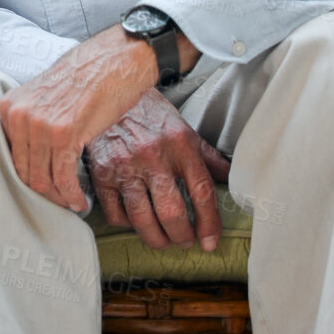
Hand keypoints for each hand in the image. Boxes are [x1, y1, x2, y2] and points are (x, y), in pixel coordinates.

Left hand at [0, 26, 165, 211]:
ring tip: (73, 203)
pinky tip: (80, 200)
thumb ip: (32, 123)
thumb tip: (31, 160)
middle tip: (61, 202)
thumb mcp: (44, 98)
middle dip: (44, 193)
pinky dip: (71, 195)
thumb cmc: (86, 79)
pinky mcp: (64, 133)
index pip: (11, 156)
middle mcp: (19, 115)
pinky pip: (63, 177)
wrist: (115, 60)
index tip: (45, 189)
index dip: (29, 179)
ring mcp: (39, 124)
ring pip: (42, 179)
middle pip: (24, 172)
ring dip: (59, 198)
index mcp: (10, 106)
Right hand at [86, 90, 231, 250]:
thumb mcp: (184, 130)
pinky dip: (126, 224)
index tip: (210, 243)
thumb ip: (208, 157)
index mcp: (180, 145)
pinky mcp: (101, 172)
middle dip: (182, 237)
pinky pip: (114, 213)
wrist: (110, 90)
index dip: (209, 224)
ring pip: (142, 219)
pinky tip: (135, 221)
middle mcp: (153, 156)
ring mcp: (124, 165)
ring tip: (163, 240)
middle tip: (185, 241)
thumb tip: (231, 180)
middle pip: (172, 213)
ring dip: (156, 239)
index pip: (202, 193)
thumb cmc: (150, 114)